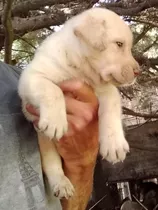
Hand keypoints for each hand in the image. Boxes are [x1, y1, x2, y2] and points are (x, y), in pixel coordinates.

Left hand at [27, 80, 98, 208]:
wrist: (85, 154)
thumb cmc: (87, 130)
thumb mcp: (90, 113)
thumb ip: (80, 100)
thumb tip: (59, 87)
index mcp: (93, 105)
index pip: (78, 85)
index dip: (65, 84)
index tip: (56, 87)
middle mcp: (86, 113)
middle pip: (62, 97)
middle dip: (48, 97)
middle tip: (37, 96)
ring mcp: (76, 124)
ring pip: (52, 110)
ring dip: (38, 109)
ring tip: (31, 108)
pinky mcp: (65, 134)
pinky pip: (48, 123)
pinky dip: (39, 121)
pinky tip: (36, 121)